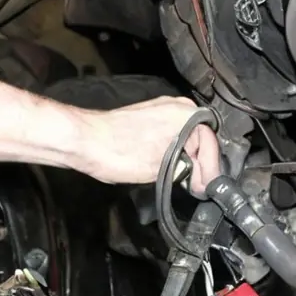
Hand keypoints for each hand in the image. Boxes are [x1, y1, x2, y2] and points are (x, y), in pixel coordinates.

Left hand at [85, 97, 221, 194]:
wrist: (84, 140)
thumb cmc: (118, 151)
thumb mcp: (161, 169)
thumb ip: (186, 170)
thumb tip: (195, 176)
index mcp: (186, 114)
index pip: (211, 144)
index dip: (210, 171)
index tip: (207, 189)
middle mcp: (177, 106)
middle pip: (201, 139)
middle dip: (202, 165)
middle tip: (198, 188)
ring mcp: (162, 109)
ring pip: (187, 137)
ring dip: (189, 159)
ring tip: (187, 182)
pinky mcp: (148, 116)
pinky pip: (173, 134)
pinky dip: (176, 151)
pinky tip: (173, 168)